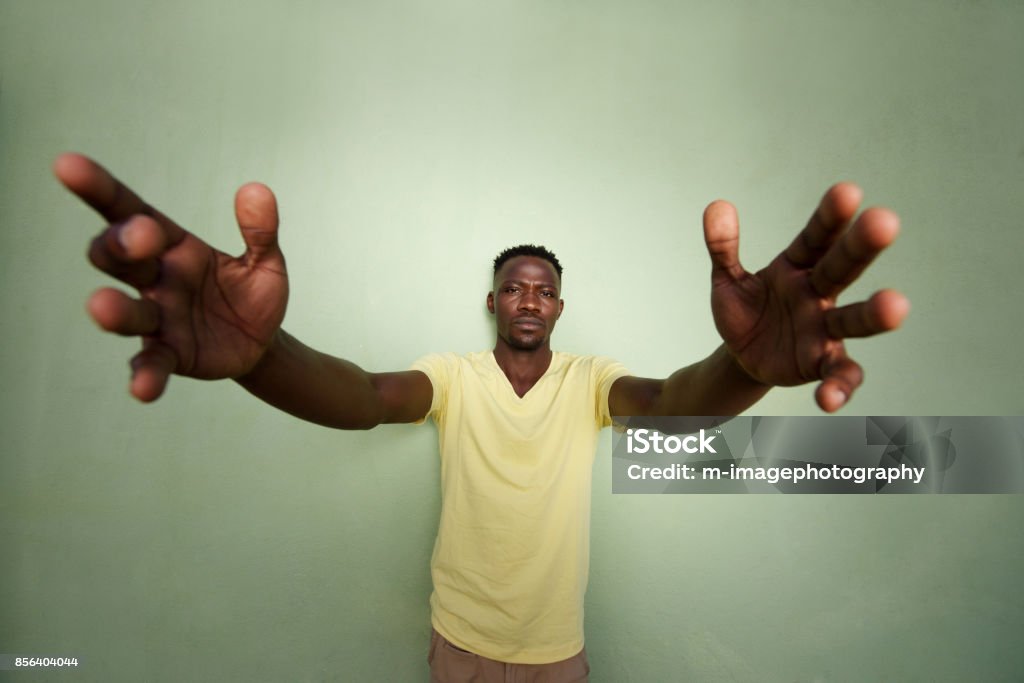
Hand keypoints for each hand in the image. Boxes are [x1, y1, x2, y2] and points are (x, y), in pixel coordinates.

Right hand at [55, 153, 288, 401]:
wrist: (263, 341)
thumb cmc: (251, 292)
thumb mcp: (265, 260)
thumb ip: (260, 230)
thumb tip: (257, 191)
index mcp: (173, 246)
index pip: (128, 210)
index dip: (97, 188)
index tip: (66, 165)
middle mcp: (155, 279)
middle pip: (119, 257)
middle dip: (121, 245)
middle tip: (142, 236)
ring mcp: (159, 320)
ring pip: (127, 313)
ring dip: (114, 310)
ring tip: (102, 307)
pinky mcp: (172, 356)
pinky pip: (151, 364)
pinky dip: (145, 375)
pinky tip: (143, 388)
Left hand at [703, 183, 909, 411]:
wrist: (743, 355)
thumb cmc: (745, 310)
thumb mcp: (727, 280)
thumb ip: (723, 248)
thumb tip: (716, 206)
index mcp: (798, 267)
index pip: (816, 237)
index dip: (830, 216)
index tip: (848, 190)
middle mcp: (819, 294)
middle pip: (842, 267)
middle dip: (862, 246)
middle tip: (885, 221)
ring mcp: (824, 330)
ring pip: (853, 319)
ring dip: (875, 314)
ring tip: (896, 306)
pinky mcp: (820, 364)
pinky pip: (838, 374)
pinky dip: (839, 386)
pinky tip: (828, 399)